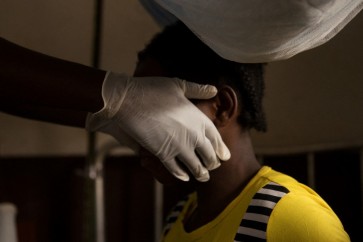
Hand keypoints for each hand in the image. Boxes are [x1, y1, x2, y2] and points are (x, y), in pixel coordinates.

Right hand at [86, 71, 230, 181]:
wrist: (128, 100)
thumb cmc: (153, 89)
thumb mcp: (179, 85)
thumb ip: (198, 89)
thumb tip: (214, 89)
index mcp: (199, 118)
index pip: (216, 138)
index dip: (221, 149)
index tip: (224, 156)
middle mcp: (193, 135)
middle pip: (208, 155)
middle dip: (212, 163)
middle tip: (213, 167)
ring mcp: (179, 146)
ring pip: (195, 166)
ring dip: (200, 173)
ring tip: (203, 177)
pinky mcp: (163, 154)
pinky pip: (175, 169)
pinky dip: (181, 175)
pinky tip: (184, 178)